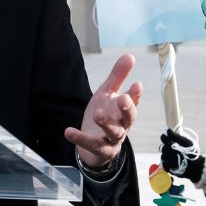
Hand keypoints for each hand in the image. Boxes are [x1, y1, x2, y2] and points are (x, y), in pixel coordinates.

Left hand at [65, 53, 142, 168]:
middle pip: (129, 119)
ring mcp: (111, 139)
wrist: (94, 143)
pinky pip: (92, 145)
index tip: (136, 84)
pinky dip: (80, 138)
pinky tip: (68, 131)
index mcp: (124, 110)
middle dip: (127, 109)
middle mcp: (122, 125)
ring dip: (106, 123)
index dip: (136, 94)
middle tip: (122, 99)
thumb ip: (118, 76)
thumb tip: (130, 55)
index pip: (134, 101)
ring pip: (113, 132)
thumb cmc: (105, 115)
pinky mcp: (99, 149)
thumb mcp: (108, 93)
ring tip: (97, 114)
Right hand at [159, 128, 204, 180]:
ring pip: (163, 156)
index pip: (163, 138)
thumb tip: (167, 130)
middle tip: (178, 151)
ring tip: (179, 158)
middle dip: (169, 149)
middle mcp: (169, 149)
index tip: (170, 141)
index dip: (165, 139)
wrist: (197, 165)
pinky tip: (176, 164)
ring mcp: (168, 158)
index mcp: (172, 141)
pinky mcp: (168, 166)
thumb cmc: (192, 152)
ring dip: (171, 157)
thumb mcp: (186, 142)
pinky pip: (164, 165)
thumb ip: (176, 136)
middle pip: (162, 147)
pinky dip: (170, 164)